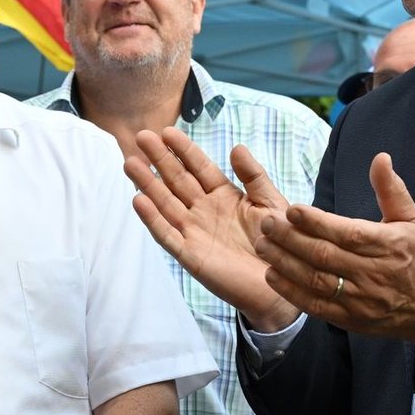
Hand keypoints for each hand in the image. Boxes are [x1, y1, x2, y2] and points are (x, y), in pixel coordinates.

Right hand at [127, 127, 299, 330]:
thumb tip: (236, 147)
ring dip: (147, 184)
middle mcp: (203, 210)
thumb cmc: (281, 244)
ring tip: (130, 163)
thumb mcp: (271, 202)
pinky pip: (167, 234)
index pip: (198, 167)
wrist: (284, 283)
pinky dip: (152, 219)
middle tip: (142, 137)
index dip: (183, 150)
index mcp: (223, 195)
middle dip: (159, 159)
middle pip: (176, 180)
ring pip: (165, 203)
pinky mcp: (189, 255)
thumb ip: (254, 176)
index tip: (167, 132)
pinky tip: (138, 201)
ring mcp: (194, 231)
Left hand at [255, 152, 414, 343]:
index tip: (291, 209)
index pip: (347, 233)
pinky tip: (271, 275)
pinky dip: (291, 292)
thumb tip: (380, 158)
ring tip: (262, 245)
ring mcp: (359, 298)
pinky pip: (315, 305)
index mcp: (388, 245)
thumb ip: (391, 189)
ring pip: (315, 280)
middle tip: (266, 223)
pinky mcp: (349, 317)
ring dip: (284, 263)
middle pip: (324, 255)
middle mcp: (372, 273)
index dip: (316, 222)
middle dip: (291, 238)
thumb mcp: (412, 219)